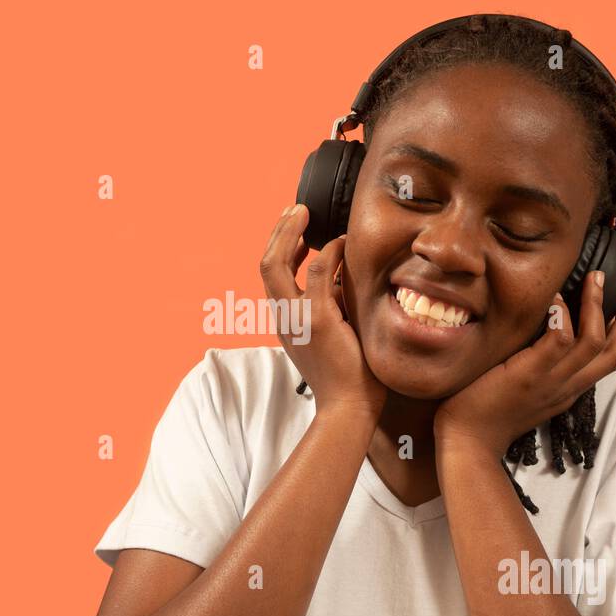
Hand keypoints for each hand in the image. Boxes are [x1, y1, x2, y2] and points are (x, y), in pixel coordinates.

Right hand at [260, 204, 385, 414]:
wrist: (348, 407)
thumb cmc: (349, 375)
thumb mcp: (333, 333)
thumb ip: (331, 304)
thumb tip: (344, 276)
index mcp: (285, 321)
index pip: (272, 274)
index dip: (281, 246)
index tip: (298, 228)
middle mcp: (283, 317)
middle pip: (266, 262)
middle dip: (279, 230)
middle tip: (297, 208)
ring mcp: (296, 318)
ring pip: (278, 262)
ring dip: (292, 231)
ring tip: (306, 212)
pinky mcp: (317, 320)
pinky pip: (320, 272)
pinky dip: (330, 251)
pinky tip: (344, 242)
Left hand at [434, 270, 615, 456]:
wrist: (467, 441)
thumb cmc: (484, 412)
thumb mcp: (524, 390)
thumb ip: (538, 367)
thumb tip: (541, 331)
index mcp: (567, 391)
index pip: (609, 361)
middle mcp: (566, 388)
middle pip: (614, 353)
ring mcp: (549, 381)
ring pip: (592, 341)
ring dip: (597, 305)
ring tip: (595, 279)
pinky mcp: (528, 374)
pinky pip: (558, 340)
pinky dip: (562, 316)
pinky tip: (555, 297)